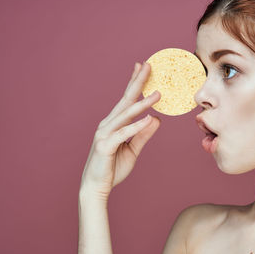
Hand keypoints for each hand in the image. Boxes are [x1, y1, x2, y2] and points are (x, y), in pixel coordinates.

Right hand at [79, 62, 160, 199]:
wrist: (96, 187)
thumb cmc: (113, 167)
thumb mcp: (133, 150)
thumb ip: (143, 135)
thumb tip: (156, 119)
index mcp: (114, 124)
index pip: (126, 100)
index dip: (135, 83)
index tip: (143, 67)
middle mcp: (107, 124)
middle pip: (125, 100)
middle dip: (137, 82)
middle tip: (148, 65)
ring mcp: (104, 134)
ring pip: (126, 115)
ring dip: (142, 103)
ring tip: (158, 94)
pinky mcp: (105, 146)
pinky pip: (123, 134)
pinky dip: (136, 126)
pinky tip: (148, 119)